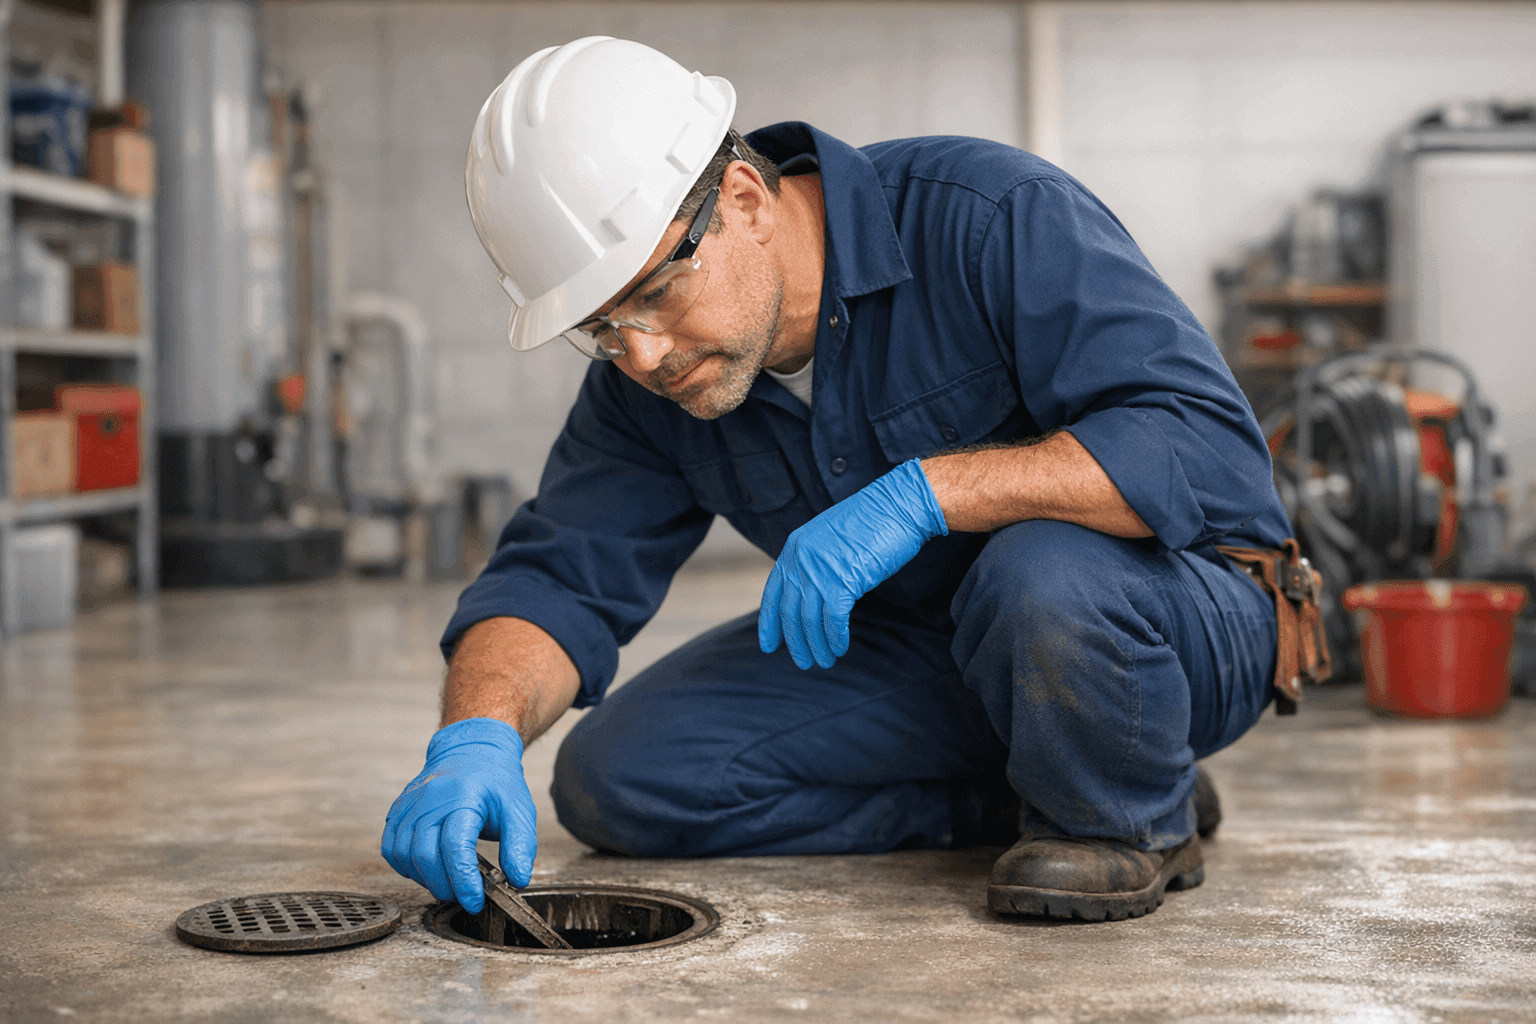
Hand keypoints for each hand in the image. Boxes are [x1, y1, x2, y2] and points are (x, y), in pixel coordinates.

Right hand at [380, 717, 535, 912]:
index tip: (475, 900)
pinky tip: (426, 868)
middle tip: (462, 895)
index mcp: (464, 796)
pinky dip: (405, 866)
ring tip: (447, 882)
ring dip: (423, 879)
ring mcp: (411, 803)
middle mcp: (431, 798)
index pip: (455, 846)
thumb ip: (520, 845)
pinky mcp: (399, 810)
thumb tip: (518, 879)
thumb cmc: (496, 782)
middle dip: (443, 885)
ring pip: (403, 854)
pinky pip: (390, 847)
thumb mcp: (519, 809)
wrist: (472, 750)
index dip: (463, 880)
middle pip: (424, 854)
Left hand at [759, 459, 947, 668]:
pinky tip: (839, 648)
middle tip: (803, 662)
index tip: (769, 645)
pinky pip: (833, 620)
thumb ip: (815, 562)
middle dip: (795, 641)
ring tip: (824, 661)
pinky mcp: (843, 580)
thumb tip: (811, 594)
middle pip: (789, 611)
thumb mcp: (831, 539)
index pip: (773, 592)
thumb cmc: (873, 522)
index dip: (769, 623)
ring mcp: (820, 570)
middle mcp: (801, 559)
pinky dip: (835, 638)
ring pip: (809, 620)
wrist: (900, 506)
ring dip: (816, 645)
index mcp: (795, 547)